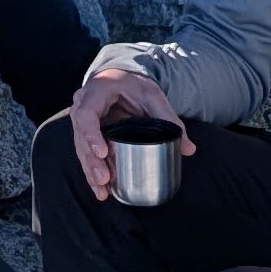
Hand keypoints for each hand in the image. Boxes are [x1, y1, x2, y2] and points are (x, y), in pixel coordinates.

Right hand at [66, 68, 188, 200]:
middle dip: (91, 161)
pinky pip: (86, 154)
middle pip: (80, 136)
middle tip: (104, 179)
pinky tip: (101, 191)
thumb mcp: (153, 96)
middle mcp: (83, 106)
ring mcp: (82, 121)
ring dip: (91, 171)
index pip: (86, 114)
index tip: (103, 153)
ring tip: (103, 192)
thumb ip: (170, 119)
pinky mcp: (87, 134)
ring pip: (81, 148)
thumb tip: (190, 150)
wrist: (120, 79)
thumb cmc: (134, 85)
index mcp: (97, 91)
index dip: (91, 135)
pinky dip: (92, 172)